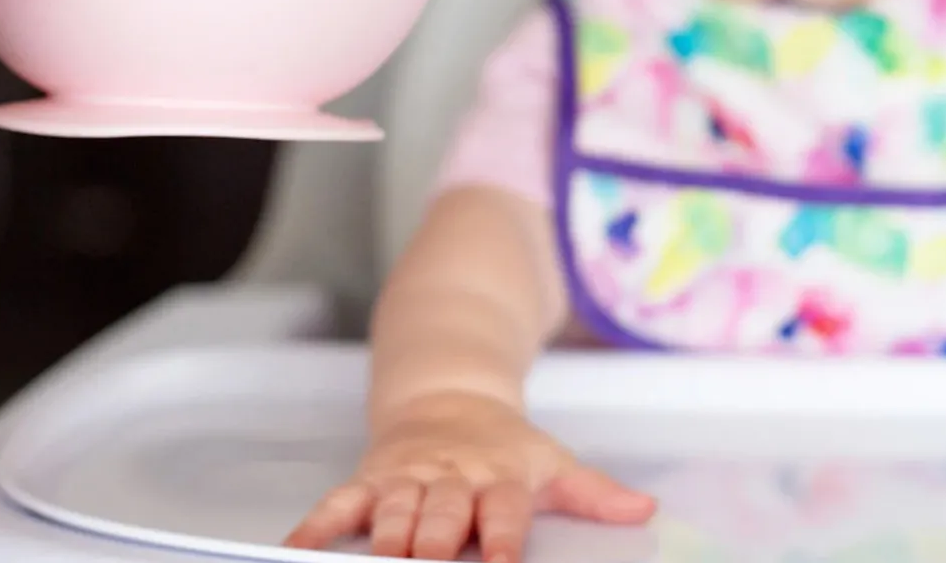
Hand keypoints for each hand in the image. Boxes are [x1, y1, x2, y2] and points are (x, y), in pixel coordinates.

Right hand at [286, 392, 654, 561]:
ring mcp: (407, 478)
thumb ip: (592, 493)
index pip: (505, 510)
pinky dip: (318, 525)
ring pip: (393, 509)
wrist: (448, 399)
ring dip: (385, 538)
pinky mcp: (370, 479)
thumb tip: (646, 509)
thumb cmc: (503, 449)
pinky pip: (339, 502)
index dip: (504, 538)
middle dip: (434, 545)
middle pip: (443, 512)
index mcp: (499, 476)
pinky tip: (299, 552)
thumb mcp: (550, 463)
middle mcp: (451, 477)